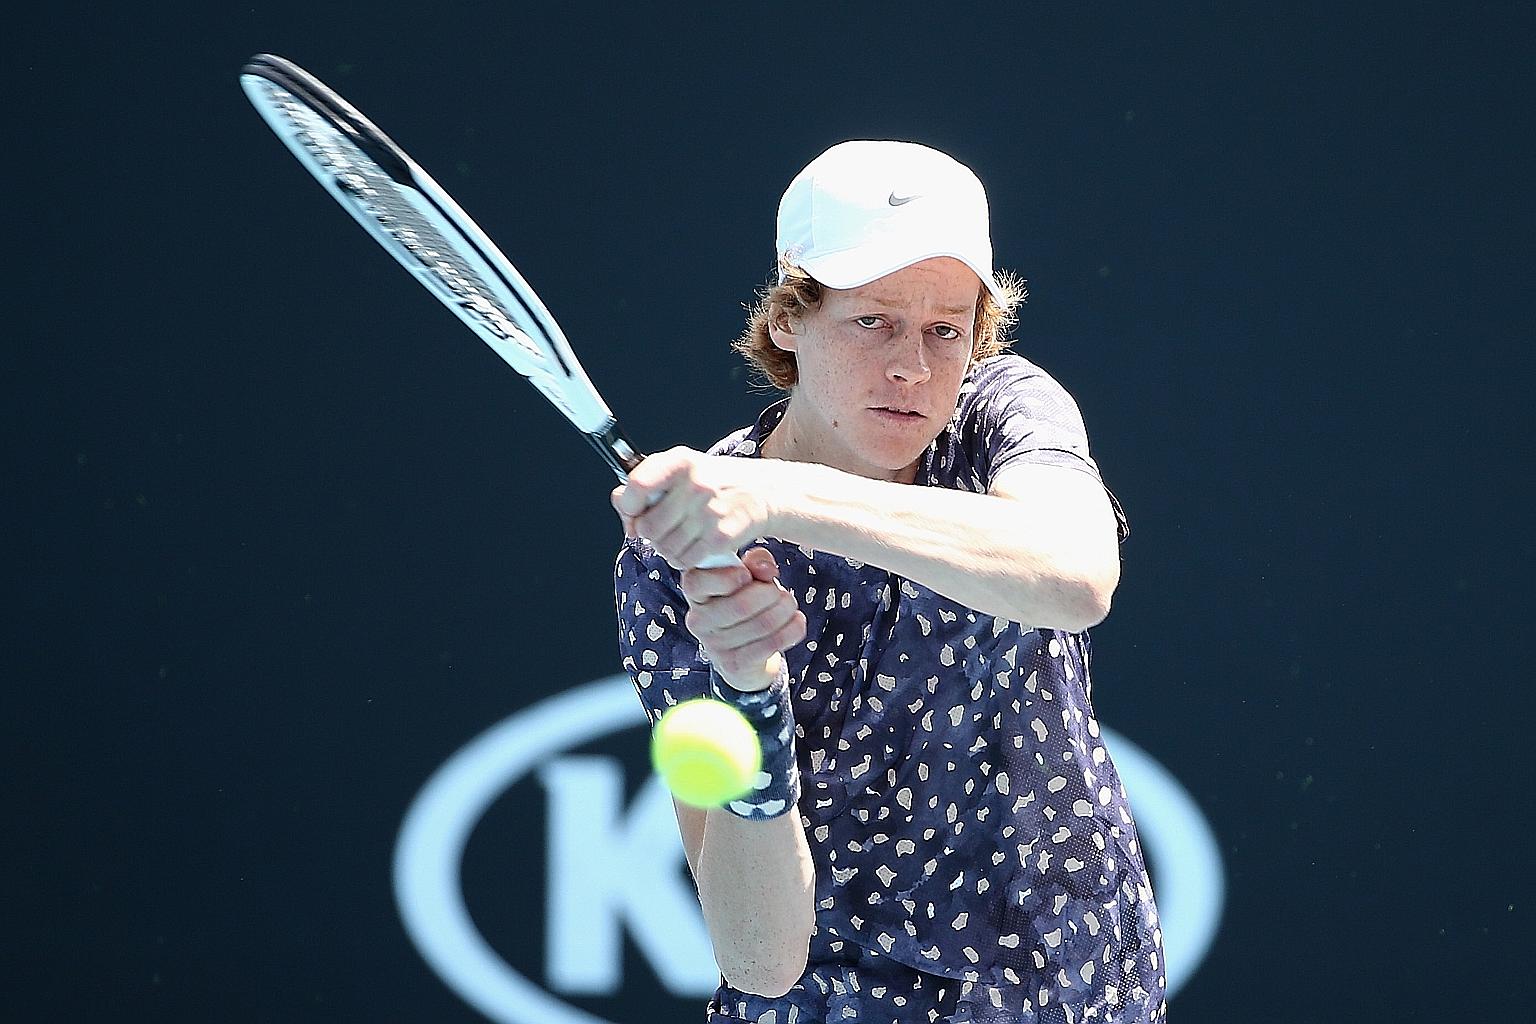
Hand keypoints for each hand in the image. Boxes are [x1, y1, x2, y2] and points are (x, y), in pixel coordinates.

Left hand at [611, 447, 774, 569]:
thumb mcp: (685, 471)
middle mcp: (696, 483)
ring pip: (664, 548)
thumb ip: (647, 483)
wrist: (768, 493)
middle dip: (652, 535)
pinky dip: (687, 560)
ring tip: (684, 538)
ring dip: (669, 550)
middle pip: (648, 527)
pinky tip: (697, 547)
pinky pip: (686, 560)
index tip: (633, 513)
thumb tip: (619, 502)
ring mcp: (710, 511)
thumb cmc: (720, 483)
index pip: (637, 486)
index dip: (628, 506)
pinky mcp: (722, 536)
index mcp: (681, 461)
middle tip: (667, 529)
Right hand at [680, 547, 805, 690]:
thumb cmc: (743, 603)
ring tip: (789, 606)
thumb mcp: (746, 576)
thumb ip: (755, 562)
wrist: (743, 654)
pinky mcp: (735, 664)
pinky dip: (792, 628)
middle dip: (772, 594)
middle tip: (780, 593)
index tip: (746, 575)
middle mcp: (698, 620)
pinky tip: (796, 621)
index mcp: (695, 592)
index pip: (697, 582)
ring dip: (786, 610)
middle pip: (741, 605)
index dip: (727, 576)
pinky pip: (773, 642)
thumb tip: (766, 569)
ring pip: (763, 624)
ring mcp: (715, 645)